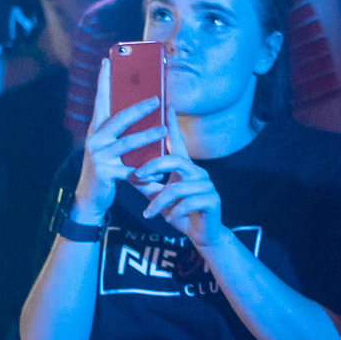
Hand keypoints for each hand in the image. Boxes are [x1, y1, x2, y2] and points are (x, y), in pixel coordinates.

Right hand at [73, 58, 166, 221]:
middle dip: (138, 108)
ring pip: (126, 143)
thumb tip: (139, 111)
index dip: (104, 81)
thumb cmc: (104, 167)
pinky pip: (131, 171)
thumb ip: (118, 131)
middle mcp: (95, 139)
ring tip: (163, 131)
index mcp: (97, 129)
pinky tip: (160, 174)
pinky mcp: (105, 173)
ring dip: (147, 137)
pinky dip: (147, 173)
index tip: (108, 60)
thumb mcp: (108, 146)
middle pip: (118, 119)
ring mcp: (99, 156)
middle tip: (156, 99)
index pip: (100, 100)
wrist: (90, 196)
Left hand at [134, 111, 221, 249]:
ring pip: (177, 187)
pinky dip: (173, 212)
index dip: (173, 124)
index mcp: (186, 168)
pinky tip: (169, 219)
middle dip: (153, 167)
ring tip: (149, 212)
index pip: (177, 142)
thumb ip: (147, 184)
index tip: (166, 105)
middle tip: (137, 177)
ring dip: (159, 201)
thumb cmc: (179, 212)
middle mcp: (198, 172)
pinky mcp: (212, 201)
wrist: (201, 234)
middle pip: (175, 160)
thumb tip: (127, 173)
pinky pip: (187, 202)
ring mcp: (207, 186)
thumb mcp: (159, 196)